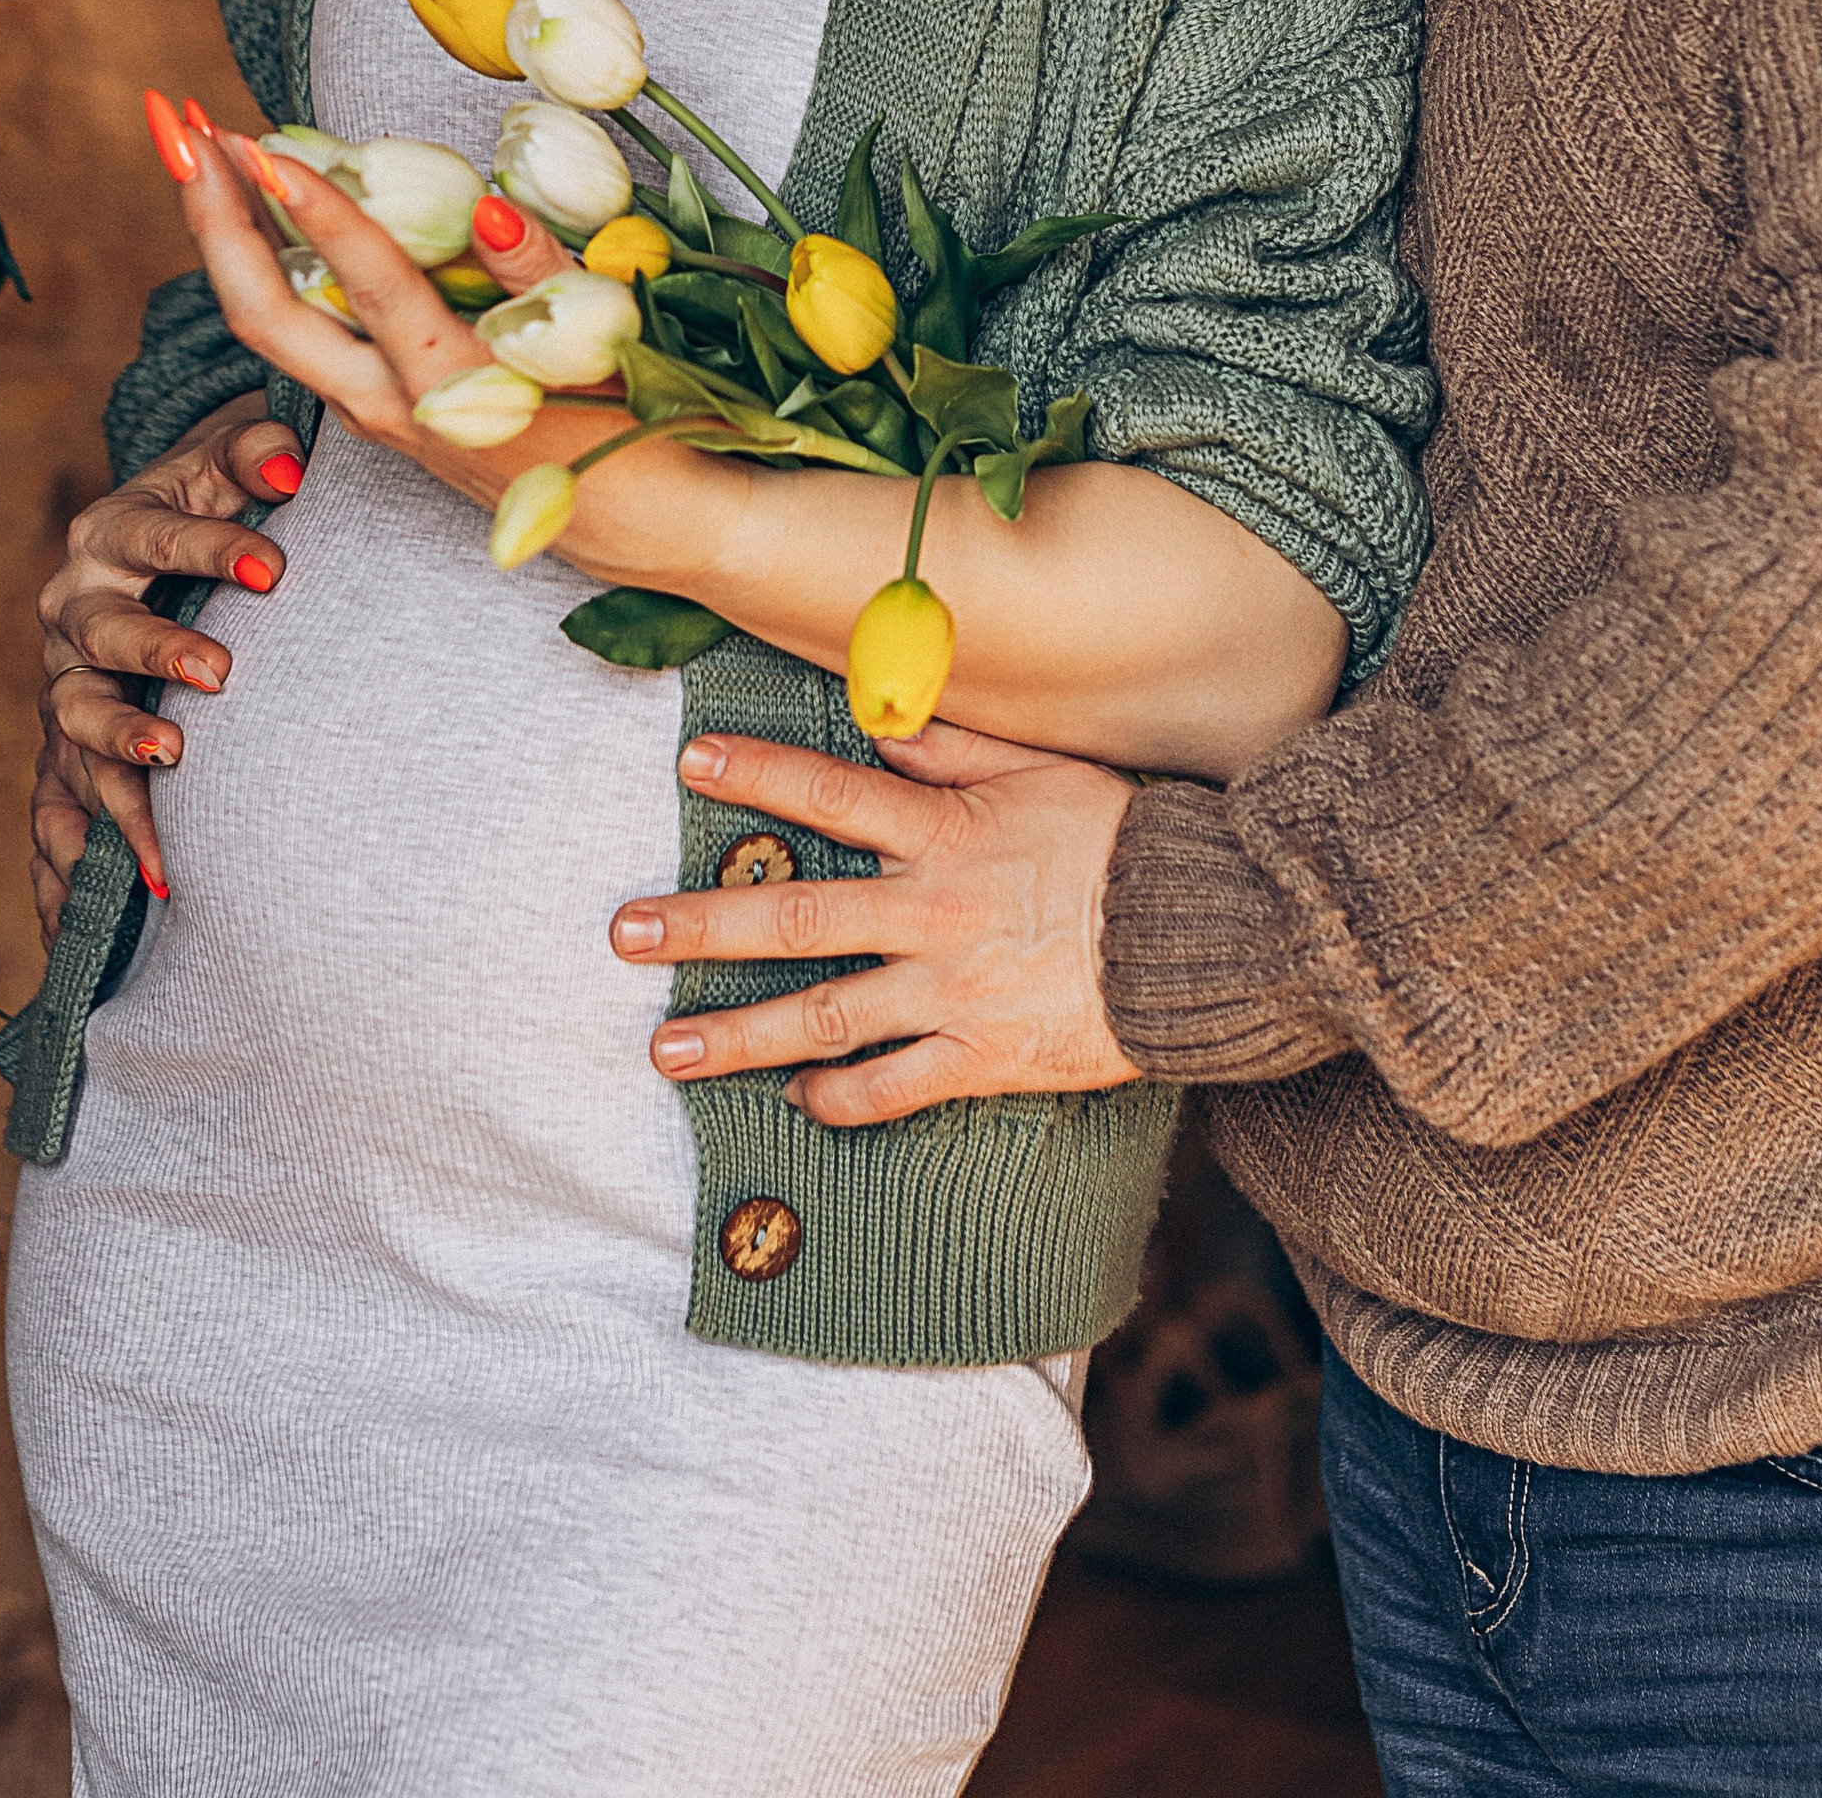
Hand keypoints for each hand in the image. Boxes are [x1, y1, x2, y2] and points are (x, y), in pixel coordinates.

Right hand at [31, 392, 301, 941]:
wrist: (160, 551)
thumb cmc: (213, 506)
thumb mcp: (229, 464)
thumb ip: (257, 452)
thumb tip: (290, 460)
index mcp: (109, 531)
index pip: (154, 534)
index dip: (210, 547)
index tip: (273, 569)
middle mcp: (74, 609)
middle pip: (103, 633)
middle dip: (157, 650)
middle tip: (220, 673)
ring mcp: (65, 683)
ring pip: (74, 720)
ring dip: (116, 748)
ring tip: (171, 767)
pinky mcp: (66, 747)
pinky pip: (55, 806)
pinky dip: (74, 850)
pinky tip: (113, 889)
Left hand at [166, 113, 736, 585]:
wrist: (650, 530)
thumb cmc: (645, 436)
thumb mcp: (608, 356)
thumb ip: (544, 279)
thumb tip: (486, 209)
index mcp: (449, 391)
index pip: (365, 284)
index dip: (314, 209)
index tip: (261, 142)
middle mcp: (391, 408)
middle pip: (265, 314)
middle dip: (212, 216)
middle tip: (182, 127)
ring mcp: (377, 413)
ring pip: (274, 324)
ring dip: (229, 234)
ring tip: (205, 146)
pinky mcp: (383, 409)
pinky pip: (306, 330)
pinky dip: (272, 260)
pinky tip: (268, 206)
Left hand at [606, 720, 1139, 1122]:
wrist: (1199, 937)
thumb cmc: (1121, 838)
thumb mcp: (1042, 769)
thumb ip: (955, 747)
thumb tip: (882, 720)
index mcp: (943, 834)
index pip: (831, 795)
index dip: (759, 774)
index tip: (691, 762)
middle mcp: (932, 914)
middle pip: (796, 919)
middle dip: (701, 927)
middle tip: (622, 935)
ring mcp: (952, 994)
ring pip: (826, 1018)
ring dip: (739, 1035)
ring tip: (666, 1049)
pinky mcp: (983, 1059)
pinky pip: (897, 1087)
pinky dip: (842, 1099)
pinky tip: (796, 1102)